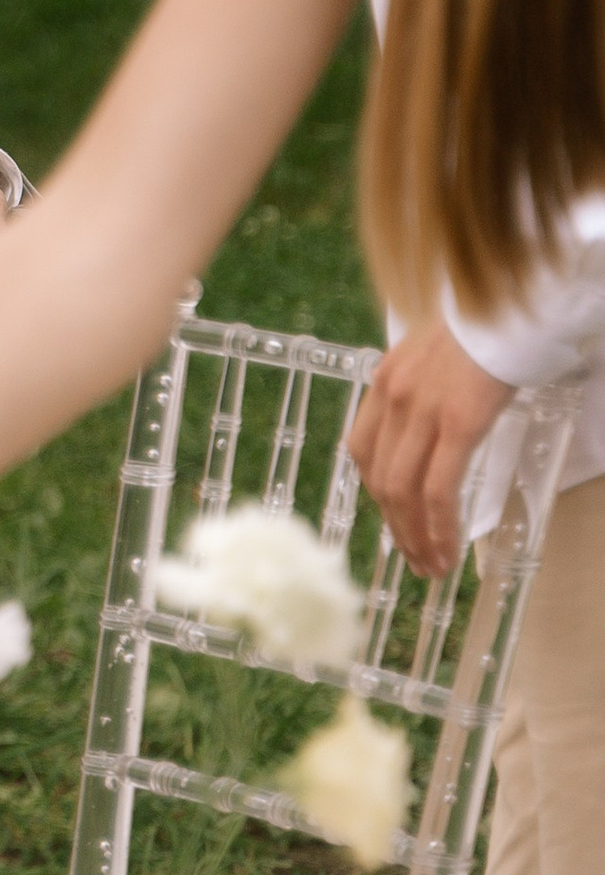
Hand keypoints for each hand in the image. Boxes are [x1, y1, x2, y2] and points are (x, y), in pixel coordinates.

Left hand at [349, 320, 512, 575]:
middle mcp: (393, 398)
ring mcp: (422, 412)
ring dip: (416, 536)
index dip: (376, 494)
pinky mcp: (458, 425)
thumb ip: (419, 391)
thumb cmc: (482, 330)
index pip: (363, 452)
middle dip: (396, 527)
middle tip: (414, 560)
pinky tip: (448, 549)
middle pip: (380, 479)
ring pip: (403, 491)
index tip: (395, 519)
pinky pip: (437, 489)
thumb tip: (426, 431)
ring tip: (432, 567)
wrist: (511, 307)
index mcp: (384, 381)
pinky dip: (439, 526)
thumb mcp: (432, 355)